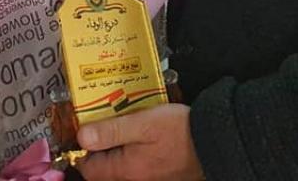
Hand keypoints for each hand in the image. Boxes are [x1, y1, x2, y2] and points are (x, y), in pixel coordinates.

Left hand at [76, 104, 203, 180]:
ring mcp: (149, 180)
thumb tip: (82, 137)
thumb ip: (110, 131)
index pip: (88, 168)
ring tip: (124, 125)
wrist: (215, 142)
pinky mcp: (161, 176)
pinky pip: (138, 167)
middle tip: (105, 123)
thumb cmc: (180, 131)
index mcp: (126, 170)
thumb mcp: (142, 123)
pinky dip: (134, 153)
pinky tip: (142, 135)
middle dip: (101, 149)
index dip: (84, 149)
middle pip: (104, 171)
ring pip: (121, 168)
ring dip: (118, 149)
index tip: (87, 129)